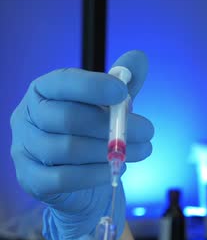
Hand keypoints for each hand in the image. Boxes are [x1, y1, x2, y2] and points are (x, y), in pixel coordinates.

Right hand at [10, 51, 153, 239]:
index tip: (122, 91)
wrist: (81, 182)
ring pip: (69, 149)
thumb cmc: (93, 134)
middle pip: (68, 118)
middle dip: (114, 124)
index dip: (92, 86)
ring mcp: (24, 151)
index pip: (62, 82)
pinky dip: (97, 173)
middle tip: (149, 130)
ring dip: (112, 150)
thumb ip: (122, 83)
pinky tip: (116, 168)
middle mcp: (26, 118)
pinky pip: (66, 178)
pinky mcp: (32, 181)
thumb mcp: (109, 106)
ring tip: (141, 151)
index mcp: (43, 91)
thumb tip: (139, 57)